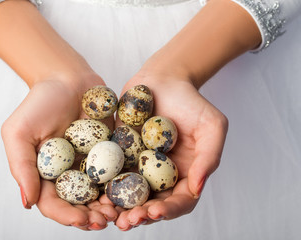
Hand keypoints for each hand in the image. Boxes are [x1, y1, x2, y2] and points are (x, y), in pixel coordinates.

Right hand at [1, 74, 117, 229]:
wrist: (67, 78)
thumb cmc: (38, 103)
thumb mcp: (19, 132)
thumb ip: (22, 167)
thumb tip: (28, 203)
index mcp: (46, 175)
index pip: (54, 204)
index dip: (67, 215)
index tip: (81, 219)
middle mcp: (69, 173)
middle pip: (81, 203)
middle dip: (92, 215)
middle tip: (106, 219)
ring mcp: (92, 164)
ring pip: (101, 191)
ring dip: (111, 204)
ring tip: (121, 210)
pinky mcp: (111, 151)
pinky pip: (119, 170)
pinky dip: (125, 182)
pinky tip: (133, 188)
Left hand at [112, 73, 227, 229]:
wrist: (163, 80)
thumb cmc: (191, 102)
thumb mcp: (212, 126)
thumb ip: (209, 157)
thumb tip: (197, 188)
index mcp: (185, 174)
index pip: (180, 201)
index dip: (169, 211)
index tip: (155, 212)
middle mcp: (161, 176)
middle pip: (152, 204)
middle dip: (141, 216)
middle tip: (127, 221)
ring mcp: (139, 167)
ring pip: (130, 195)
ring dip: (120, 208)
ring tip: (110, 215)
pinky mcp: (120, 155)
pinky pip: (112, 173)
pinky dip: (105, 186)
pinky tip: (96, 193)